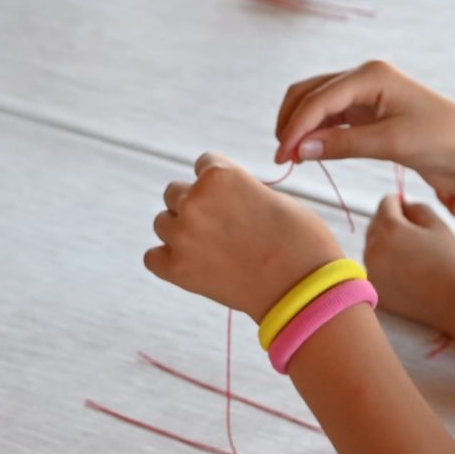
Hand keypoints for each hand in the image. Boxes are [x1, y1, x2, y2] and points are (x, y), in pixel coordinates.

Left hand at [145, 152, 343, 319]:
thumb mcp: (271, 197)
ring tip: (212, 248)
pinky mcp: (175, 269)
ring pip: (162, 223)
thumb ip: (238, 190)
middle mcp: (194, 200)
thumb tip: (222, 198)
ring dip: (181, 232)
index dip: (220, 183)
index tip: (234, 201)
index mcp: (220, 174)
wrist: (302, 289)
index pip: (202, 164)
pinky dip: (168, 260)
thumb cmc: (299, 240)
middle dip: (196, 206)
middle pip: (175, 193)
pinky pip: (153, 257)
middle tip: (223, 228)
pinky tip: (192, 265)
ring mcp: (181, 235)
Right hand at [274, 60, 454, 191]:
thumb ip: (343, 144)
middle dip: (292, 122)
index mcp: (371, 74)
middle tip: (282, 158)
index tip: (282, 156)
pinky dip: (316, 134)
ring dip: (301, 128)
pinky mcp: (369, 112)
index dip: (295, 127)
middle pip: (310, 93)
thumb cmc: (441, 140)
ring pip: (317, 105)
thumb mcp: (391, 143)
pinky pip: (332, 119)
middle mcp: (365, 78)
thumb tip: (299, 149)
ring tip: (292, 158)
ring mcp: (366, 94)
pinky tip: (309, 154)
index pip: (319, 99)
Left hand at [361, 195, 454, 327]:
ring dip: (385, 243)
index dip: (399, 201)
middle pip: (375, 225)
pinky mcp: (375, 290)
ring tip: (411, 251)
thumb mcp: (437, 224)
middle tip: (412, 230)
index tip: (408, 206)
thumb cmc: (452, 260)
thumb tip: (402, 206)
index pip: (386, 203)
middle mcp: (372, 250)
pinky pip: (375, 268)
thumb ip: (415, 207)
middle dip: (390, 222)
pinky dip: (385, 264)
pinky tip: (406, 270)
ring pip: (372, 247)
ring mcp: (371, 273)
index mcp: (388, 228)